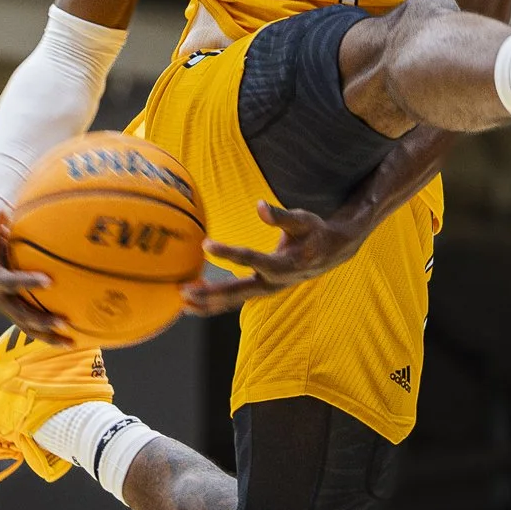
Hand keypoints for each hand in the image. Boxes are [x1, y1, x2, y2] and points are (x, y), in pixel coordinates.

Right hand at [0, 210, 76, 345]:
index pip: (6, 281)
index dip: (25, 282)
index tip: (49, 280)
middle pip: (18, 313)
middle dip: (41, 320)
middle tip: (63, 322)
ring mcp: (6, 305)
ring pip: (26, 326)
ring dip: (48, 336)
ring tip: (72, 343)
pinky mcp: (15, 308)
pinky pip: (32, 323)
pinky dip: (50, 332)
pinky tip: (74, 337)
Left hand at [180, 201, 366, 314]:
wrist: (330, 254)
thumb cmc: (314, 232)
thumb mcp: (303, 220)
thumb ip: (281, 215)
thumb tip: (260, 206)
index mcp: (284, 265)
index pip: (252, 259)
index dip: (228, 253)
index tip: (206, 244)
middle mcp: (273, 283)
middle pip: (238, 292)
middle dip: (210, 293)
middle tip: (184, 290)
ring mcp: (266, 290)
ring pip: (233, 301)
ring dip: (207, 303)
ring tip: (180, 299)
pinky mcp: (259, 291)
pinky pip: (234, 301)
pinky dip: (213, 303)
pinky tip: (191, 303)